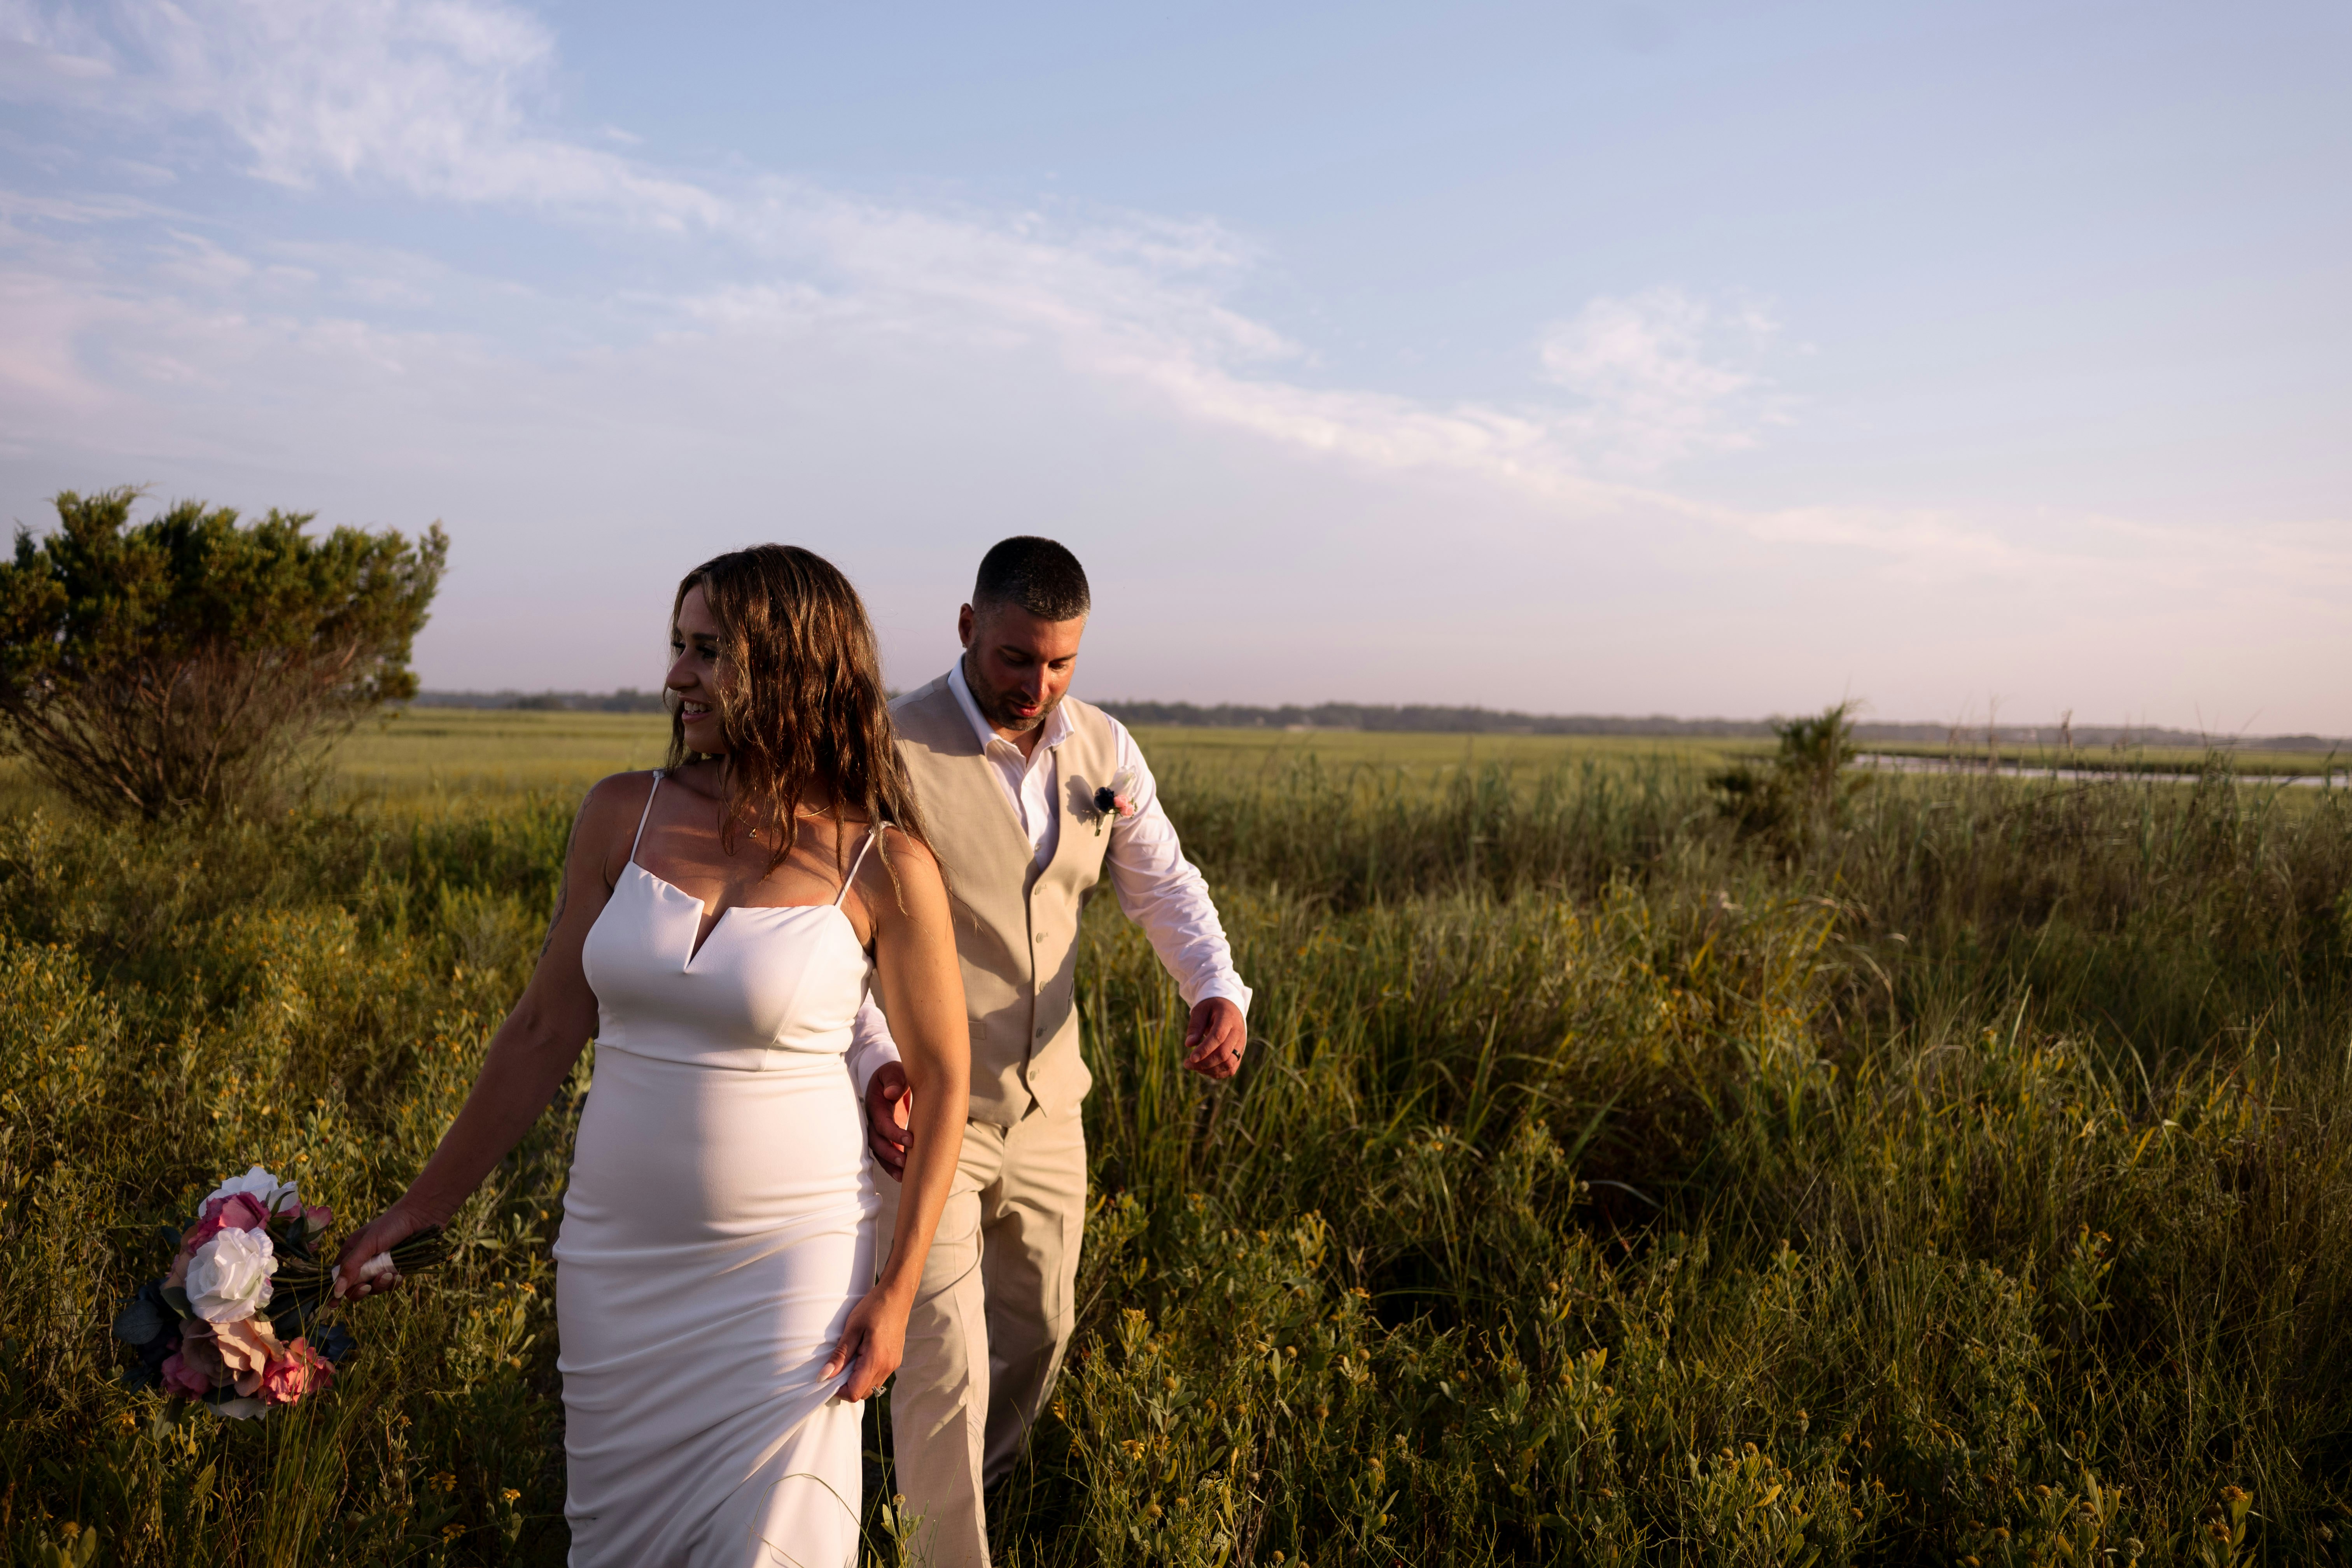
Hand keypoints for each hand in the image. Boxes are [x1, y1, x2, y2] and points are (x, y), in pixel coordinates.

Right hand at [331, 1202, 432, 1299]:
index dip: (335, 1290)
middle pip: (355, 1286)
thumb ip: (351, 1266)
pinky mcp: (398, 1269)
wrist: (422, 1216)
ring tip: (389, 1275)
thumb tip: (336, 1290)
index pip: (338, 1275)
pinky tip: (400, 1275)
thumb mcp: (367, 1244)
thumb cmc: (392, 1225)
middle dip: (360, 1290)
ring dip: (380, 1285)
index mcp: (352, 1252)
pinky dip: (394, 1283)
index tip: (333, 1304)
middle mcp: (365, 1260)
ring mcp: (382, 1266)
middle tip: (366, 1287)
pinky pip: (391, 1285)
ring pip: (374, 1288)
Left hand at [823, 1283, 908, 1401]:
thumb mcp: (852, 1329)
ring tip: (849, 1359)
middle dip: (847, 1386)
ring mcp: (893, 1365)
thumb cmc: (873, 1308)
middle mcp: (887, 1367)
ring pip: (871, 1387)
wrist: (897, 1296)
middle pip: (862, 1393)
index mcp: (875, 1360)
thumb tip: (823, 1376)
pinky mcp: (895, 1361)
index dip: (839, 1390)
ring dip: (857, 1380)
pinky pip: (878, 1377)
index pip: (854, 1393)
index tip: (830, 1376)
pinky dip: (866, 1374)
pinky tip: (861, 1356)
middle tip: (838, 1367)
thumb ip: (839, 1355)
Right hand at [864, 1061, 912, 1179]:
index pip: (882, 1123)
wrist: (891, 1078)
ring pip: (879, 1151)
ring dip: (890, 1165)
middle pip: (876, 1142)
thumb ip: (894, 1081)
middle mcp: (873, 1120)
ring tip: (903, 1176)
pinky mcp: (884, 1136)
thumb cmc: (894, 1075)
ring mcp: (877, 1130)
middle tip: (905, 1163)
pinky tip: (903, 1176)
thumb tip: (891, 1093)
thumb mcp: (893, 1071)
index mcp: (875, 1104)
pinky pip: (885, 1153)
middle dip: (889, 1154)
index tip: (911, 1141)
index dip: (894, 1133)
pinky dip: (892, 1165)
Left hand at [1181, 997, 1246, 1079]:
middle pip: (1224, 1054)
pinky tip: (1203, 1069)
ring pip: (1228, 1064)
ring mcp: (1241, 1044)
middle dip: (1204, 1063)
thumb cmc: (1211, 1007)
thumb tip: (1189, 1044)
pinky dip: (1217, 1073)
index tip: (1191, 1058)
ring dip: (1209, 1070)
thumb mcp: (1200, 1010)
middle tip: (1187, 1064)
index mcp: (1228, 1018)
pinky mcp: (1240, 1052)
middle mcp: (1238, 1032)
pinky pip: (1231, 1068)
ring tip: (1193, 1067)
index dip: (1205, 1049)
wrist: (1229, 1007)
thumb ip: (1195, 1026)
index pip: (1218, 1037)